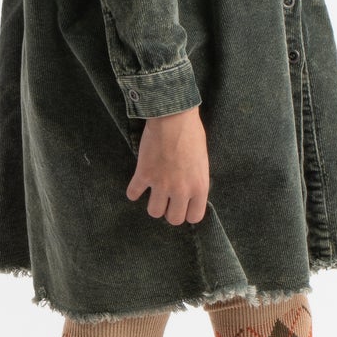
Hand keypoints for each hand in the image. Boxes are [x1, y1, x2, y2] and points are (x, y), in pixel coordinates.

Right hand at [126, 105, 208, 224]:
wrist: (173, 117)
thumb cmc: (192, 134)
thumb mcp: (202, 161)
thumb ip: (196, 180)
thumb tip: (189, 191)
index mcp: (199, 186)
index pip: (194, 217)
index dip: (187, 212)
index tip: (183, 205)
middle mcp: (181, 190)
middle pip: (174, 219)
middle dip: (170, 211)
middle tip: (168, 200)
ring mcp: (161, 184)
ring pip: (154, 212)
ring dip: (153, 204)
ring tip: (154, 193)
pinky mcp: (144, 175)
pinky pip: (133, 194)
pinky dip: (133, 191)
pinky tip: (137, 185)